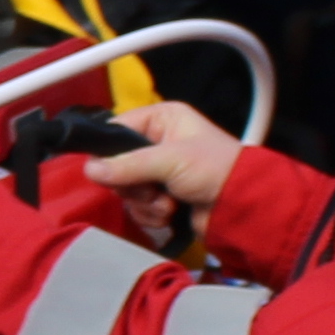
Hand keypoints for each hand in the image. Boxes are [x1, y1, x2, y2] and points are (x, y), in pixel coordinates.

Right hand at [89, 100, 241, 247]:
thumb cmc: (216, 170)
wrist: (245, 207)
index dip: (109, 152)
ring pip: (126, 190)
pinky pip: (139, 207)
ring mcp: (160, 172)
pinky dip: (152, 214)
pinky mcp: (163, 197)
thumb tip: (89, 169)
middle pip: (117, 164)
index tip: (108, 171)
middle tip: (151, 189)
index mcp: (162, 120)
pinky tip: (172, 213)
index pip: (117, 129)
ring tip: (168, 203)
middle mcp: (158, 142)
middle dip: (133, 184)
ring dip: (144, 202)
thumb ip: (128, 165)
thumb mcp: (170, 160)